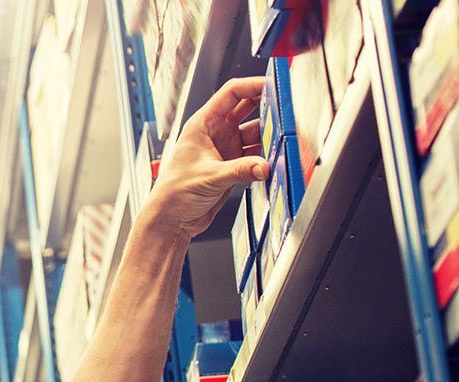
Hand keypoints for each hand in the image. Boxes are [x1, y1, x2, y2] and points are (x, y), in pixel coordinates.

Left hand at [147, 76, 270, 238]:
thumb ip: (239, 170)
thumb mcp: (209, 177)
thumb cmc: (174, 193)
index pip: (231, 93)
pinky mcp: (233, 165)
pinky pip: (256, 153)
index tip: (273, 85)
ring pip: (256, 132)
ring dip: (269, 135)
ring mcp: (226, 148)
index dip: (253, 85)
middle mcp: (216, 133)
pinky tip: (275, 157)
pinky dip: (266, 155)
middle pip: (248, 108)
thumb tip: (263, 166)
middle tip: (286, 108)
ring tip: (284, 138)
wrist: (172, 220)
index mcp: (203, 124)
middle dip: (268, 107)